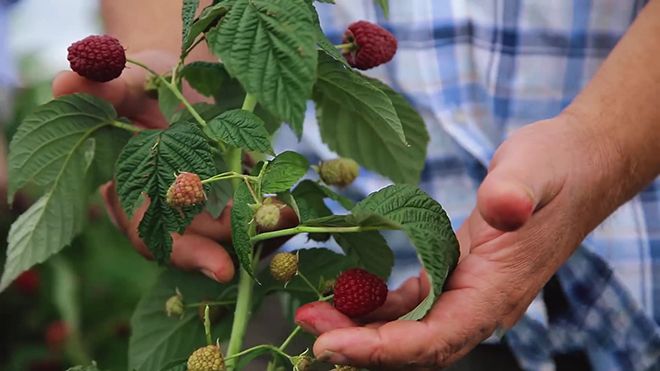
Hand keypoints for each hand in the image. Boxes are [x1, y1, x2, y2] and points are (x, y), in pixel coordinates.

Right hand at [52, 50, 295, 281]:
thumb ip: (105, 87)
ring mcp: (203, 204)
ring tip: (287, 223)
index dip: (184, 254)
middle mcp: (169, 209)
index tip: (221, 270)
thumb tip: (66, 81)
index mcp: (133, 194)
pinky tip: (291, 210)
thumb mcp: (129, 80)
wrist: (182, 79)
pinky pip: (253, 213)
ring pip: (229, 233)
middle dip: (233, 246)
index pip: (153, 237)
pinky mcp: (234, 192)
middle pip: (201, 242)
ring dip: (258, 234)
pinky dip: (271, 214)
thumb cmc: (148, 83)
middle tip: (268, 244)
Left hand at [295, 114, 615, 368]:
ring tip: (315, 311)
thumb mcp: (534, 170)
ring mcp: (467, 292)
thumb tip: (505, 207)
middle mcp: (480, 304)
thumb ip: (516, 193)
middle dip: (359, 344)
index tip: (331, 346)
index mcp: (497, 292)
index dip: (382, 350)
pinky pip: (412, 304)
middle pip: (414, 345)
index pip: (436, 339)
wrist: (576, 165)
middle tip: (308, 323)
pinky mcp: (456, 274)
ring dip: (361, 328)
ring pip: (409, 329)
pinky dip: (377, 306)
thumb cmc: (557, 168)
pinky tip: (348, 293)